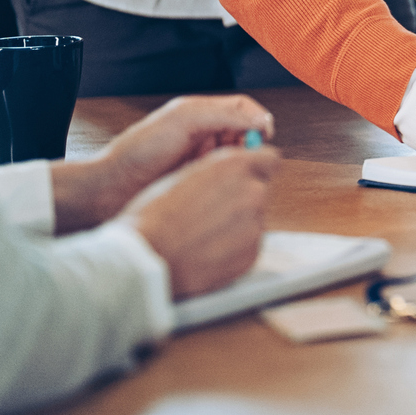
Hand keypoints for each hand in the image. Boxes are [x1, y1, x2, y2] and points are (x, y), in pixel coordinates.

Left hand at [49, 94, 272, 233]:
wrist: (110, 187)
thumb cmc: (137, 150)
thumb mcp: (183, 121)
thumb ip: (223, 115)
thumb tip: (260, 121)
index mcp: (200, 112)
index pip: (244, 109)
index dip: (258, 120)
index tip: (264, 137)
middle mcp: (202, 133)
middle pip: (243, 133)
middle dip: (249, 145)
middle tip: (244, 159)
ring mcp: (199, 158)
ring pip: (235, 157)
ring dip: (237, 164)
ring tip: (227, 173)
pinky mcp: (196, 180)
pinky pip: (222, 177)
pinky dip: (225, 180)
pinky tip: (216, 187)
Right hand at [126, 144, 275, 298]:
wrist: (146, 255)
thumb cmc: (156, 213)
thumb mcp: (187, 173)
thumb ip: (219, 169)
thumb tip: (236, 168)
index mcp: (236, 166)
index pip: (269, 159)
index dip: (255, 167)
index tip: (244, 176)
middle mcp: (253, 192)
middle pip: (260, 189)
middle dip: (243, 196)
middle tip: (213, 210)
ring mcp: (256, 225)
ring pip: (254, 218)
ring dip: (238, 222)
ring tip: (204, 233)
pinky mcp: (252, 254)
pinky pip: (249, 244)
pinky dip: (234, 246)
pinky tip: (207, 249)